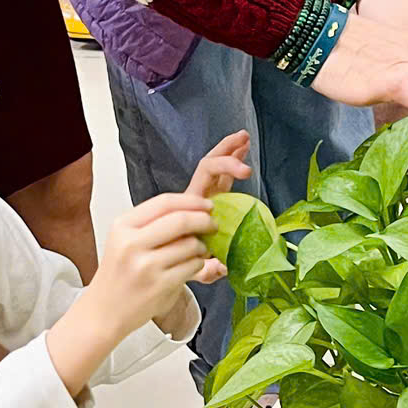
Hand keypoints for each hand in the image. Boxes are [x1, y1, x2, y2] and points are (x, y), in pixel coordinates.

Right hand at [48, 190, 217, 392]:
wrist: (104, 312)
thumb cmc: (118, 276)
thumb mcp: (124, 241)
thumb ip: (153, 224)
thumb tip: (194, 211)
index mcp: (122, 226)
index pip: (164, 202)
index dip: (191, 201)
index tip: (206, 205)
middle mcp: (131, 243)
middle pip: (180, 220)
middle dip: (204, 220)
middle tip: (212, 225)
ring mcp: (146, 266)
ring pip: (190, 244)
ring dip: (201, 246)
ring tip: (197, 251)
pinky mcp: (160, 285)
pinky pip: (192, 266)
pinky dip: (198, 264)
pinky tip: (190, 266)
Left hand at [184, 130, 250, 281]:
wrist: (163, 265)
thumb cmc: (177, 264)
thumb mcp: (193, 270)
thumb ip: (206, 270)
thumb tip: (221, 267)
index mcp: (191, 210)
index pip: (205, 180)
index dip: (223, 171)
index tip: (242, 173)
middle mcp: (198, 199)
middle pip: (208, 167)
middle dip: (227, 155)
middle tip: (243, 147)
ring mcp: (206, 196)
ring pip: (214, 166)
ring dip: (228, 150)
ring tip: (244, 138)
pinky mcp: (214, 198)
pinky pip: (223, 175)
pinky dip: (231, 159)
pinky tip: (243, 148)